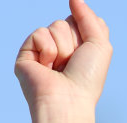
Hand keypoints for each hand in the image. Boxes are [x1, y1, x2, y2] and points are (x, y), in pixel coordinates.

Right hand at [15, 0, 112, 122]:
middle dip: (74, 42)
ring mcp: (41, 52)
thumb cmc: (87, 79)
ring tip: (59, 68)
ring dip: (63, 47)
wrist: (68, 101)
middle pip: (66, 22)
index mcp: (75, 48)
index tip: (85, 57)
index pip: (78, 21)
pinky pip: (39, 33)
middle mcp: (58, 49)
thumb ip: (88, 17)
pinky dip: (48, 50)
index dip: (85, 36)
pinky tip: (46, 67)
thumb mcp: (100, 44)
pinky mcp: (26, 55)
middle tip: (72, 64)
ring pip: (54, 26)